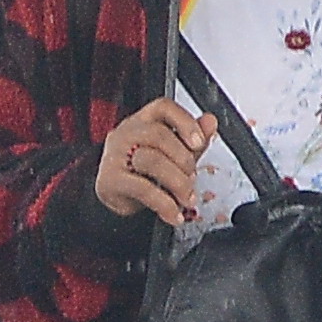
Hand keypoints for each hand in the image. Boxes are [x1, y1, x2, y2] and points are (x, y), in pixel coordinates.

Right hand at [93, 97, 215, 228]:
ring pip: (152, 161)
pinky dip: (164, 204)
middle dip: (184, 160)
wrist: (118, 199)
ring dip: (177, 183)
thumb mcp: (173, 154)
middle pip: (159, 135)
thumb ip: (192, 139)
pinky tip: (173, 214)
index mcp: (143, 121)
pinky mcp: (110, 180)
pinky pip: (143, 189)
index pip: (163, 107)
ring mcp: (115, 155)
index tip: (199, 142)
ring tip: (186, 199)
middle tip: (193, 179)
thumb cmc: (144, 171)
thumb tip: (210, 121)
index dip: (184, 122)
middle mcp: (126, 132)